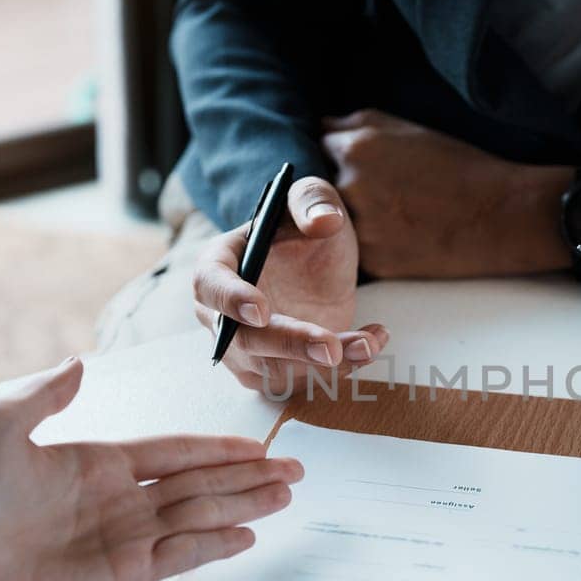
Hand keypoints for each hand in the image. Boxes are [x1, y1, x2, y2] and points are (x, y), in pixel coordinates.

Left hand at [0, 357, 301, 580]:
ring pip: (201, 517)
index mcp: (98, 464)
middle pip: (201, 485)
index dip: (218, 449)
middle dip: (249, 477)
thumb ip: (46, 393)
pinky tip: (248, 534)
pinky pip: (180, 556)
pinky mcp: (121, 579)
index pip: (175, 453)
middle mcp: (120, 502)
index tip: (257, 445)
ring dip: (245, 505)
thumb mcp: (1, 424)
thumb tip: (77, 363)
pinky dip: (216, 546)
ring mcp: (124, 541)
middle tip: (294, 469)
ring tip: (287, 495)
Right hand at [192, 176, 389, 392]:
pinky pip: (303, 381)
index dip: (232, 301)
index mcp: (218, 264)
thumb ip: (314, 201)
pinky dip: (340, 370)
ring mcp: (245, 349)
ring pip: (277, 371)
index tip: (262, 310)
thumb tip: (323, 220)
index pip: (211, 286)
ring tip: (368, 343)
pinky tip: (370, 341)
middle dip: (290, 346)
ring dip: (325, 366)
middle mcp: (221, 314)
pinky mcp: (275, 370)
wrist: (315, 262)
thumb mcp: (313, 200)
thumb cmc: (302, 227)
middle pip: (244, 342)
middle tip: (331, 349)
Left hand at [321, 109, 574, 278]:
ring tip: (393, 214)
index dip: (334, 155)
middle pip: (320, 188)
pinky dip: (371, 244)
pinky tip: (400, 235)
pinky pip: (356, 251)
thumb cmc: (460, 166)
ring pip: (337, 224)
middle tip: (378, 191)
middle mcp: (350, 188)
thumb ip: (356, 124)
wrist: (501, 215)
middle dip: (340, 188)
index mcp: (356, 148)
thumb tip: (321, 129)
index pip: (317, 148)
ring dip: (352, 219)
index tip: (350, 163)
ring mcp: (359, 229)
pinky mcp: (373, 263)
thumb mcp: (409, 128)